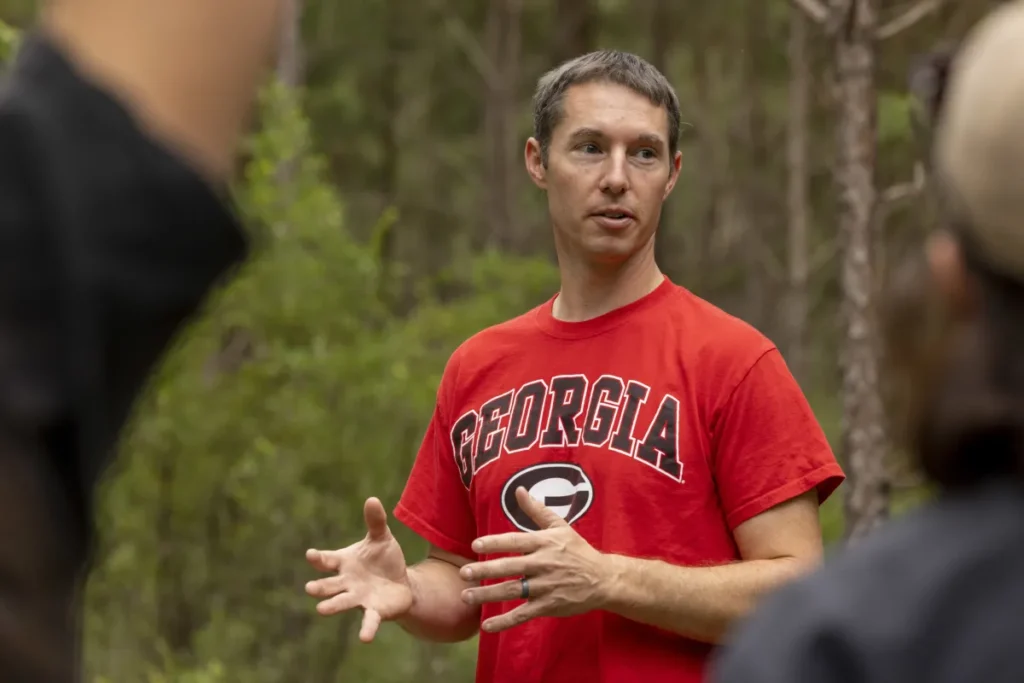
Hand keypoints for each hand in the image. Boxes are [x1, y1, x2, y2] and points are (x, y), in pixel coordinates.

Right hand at [305, 497, 412, 642]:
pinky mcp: (374, 611)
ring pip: (342, 602)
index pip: (327, 560)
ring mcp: (358, 598)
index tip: (311, 555)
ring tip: (321, 609)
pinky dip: (366, 629)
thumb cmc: (384, 560)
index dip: (319, 558)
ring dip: (332, 606)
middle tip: (309, 588)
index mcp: (344, 563)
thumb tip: (372, 499)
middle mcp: (347, 583)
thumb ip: (375, 521)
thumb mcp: (381, 538)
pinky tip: (364, 639)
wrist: (400, 583)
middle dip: (320, 586)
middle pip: (330, 585)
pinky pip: (368, 621)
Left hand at [458, 487, 610, 632]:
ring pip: (513, 591)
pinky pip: (523, 614)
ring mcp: (545, 586)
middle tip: (464, 572)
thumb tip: (518, 490)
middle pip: (510, 567)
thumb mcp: (560, 527)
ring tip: (466, 596)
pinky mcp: (548, 606)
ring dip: (488, 594)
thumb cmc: (578, 551)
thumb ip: (536, 510)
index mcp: (545, 543)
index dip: (495, 543)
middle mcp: (543, 564)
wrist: (603, 579)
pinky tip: (487, 626)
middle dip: (485, 570)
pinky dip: (505, 621)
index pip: (516, 541)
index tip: (476, 545)